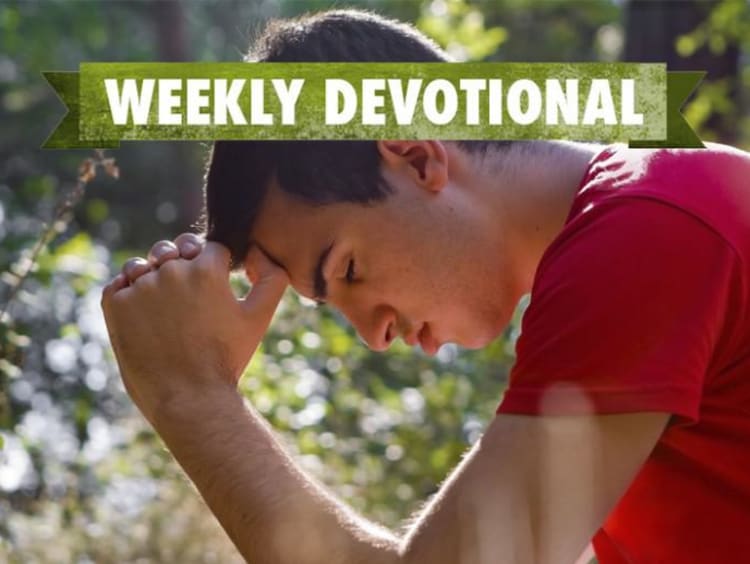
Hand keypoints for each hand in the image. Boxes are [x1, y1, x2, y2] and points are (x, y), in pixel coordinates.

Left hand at [101, 241, 288, 425]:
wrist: (188, 399)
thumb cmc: (226, 358)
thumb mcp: (259, 316)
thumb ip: (272, 277)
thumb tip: (257, 252)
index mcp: (206, 269)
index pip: (210, 248)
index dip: (215, 267)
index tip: (213, 291)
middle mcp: (171, 270)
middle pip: (176, 250)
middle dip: (184, 266)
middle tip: (190, 303)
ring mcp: (139, 286)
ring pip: (144, 265)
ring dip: (152, 277)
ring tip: (164, 310)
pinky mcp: (115, 304)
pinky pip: (119, 284)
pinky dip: (128, 294)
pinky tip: (144, 318)